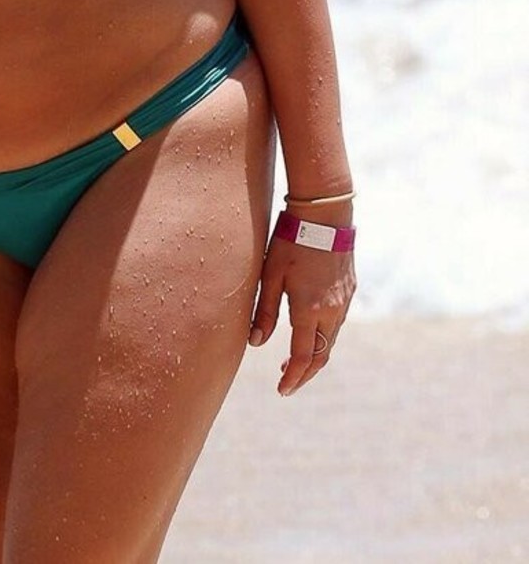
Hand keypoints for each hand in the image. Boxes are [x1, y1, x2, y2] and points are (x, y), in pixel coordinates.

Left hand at [248, 229, 355, 395]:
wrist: (325, 214)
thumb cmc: (291, 240)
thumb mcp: (271, 274)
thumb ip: (264, 310)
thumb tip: (255, 343)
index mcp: (310, 309)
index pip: (303, 357)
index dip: (292, 377)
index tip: (282, 390)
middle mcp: (332, 310)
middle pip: (321, 355)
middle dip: (305, 372)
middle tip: (288, 382)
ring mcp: (344, 301)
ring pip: (331, 339)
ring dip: (315, 354)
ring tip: (294, 360)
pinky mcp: (349, 289)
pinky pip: (337, 322)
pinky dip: (324, 336)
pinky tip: (310, 331)